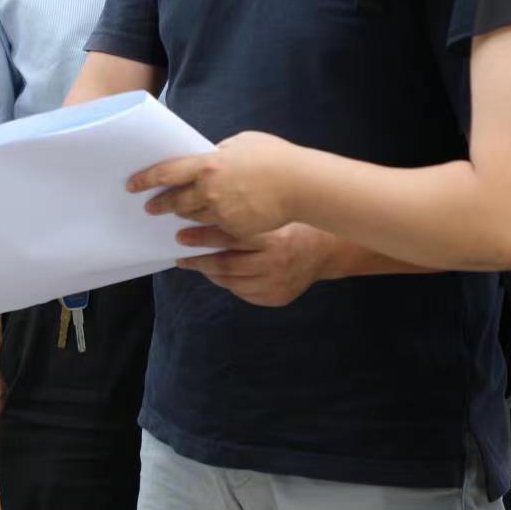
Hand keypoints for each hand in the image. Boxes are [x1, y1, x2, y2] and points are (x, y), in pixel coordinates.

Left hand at [129, 131, 300, 237]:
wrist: (301, 184)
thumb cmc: (274, 157)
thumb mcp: (242, 142)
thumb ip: (220, 152)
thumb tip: (208, 156)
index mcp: (207, 165)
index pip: (166, 172)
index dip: (147, 179)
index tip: (133, 184)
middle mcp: (209, 190)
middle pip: (175, 200)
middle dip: (161, 204)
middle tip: (151, 207)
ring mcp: (222, 213)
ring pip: (193, 217)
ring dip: (183, 216)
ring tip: (176, 216)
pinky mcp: (235, 229)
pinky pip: (215, 230)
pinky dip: (207, 228)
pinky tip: (203, 229)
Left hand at [171, 222, 339, 306]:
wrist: (328, 249)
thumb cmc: (297, 222)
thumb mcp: (274, 212)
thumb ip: (245, 212)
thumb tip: (205, 211)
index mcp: (275, 239)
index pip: (230, 240)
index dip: (203, 238)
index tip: (182, 235)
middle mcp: (276, 264)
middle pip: (227, 265)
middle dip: (200, 260)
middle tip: (182, 253)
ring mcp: (277, 285)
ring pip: (232, 282)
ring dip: (210, 273)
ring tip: (195, 263)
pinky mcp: (277, 298)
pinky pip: (244, 293)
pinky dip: (228, 283)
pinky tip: (218, 273)